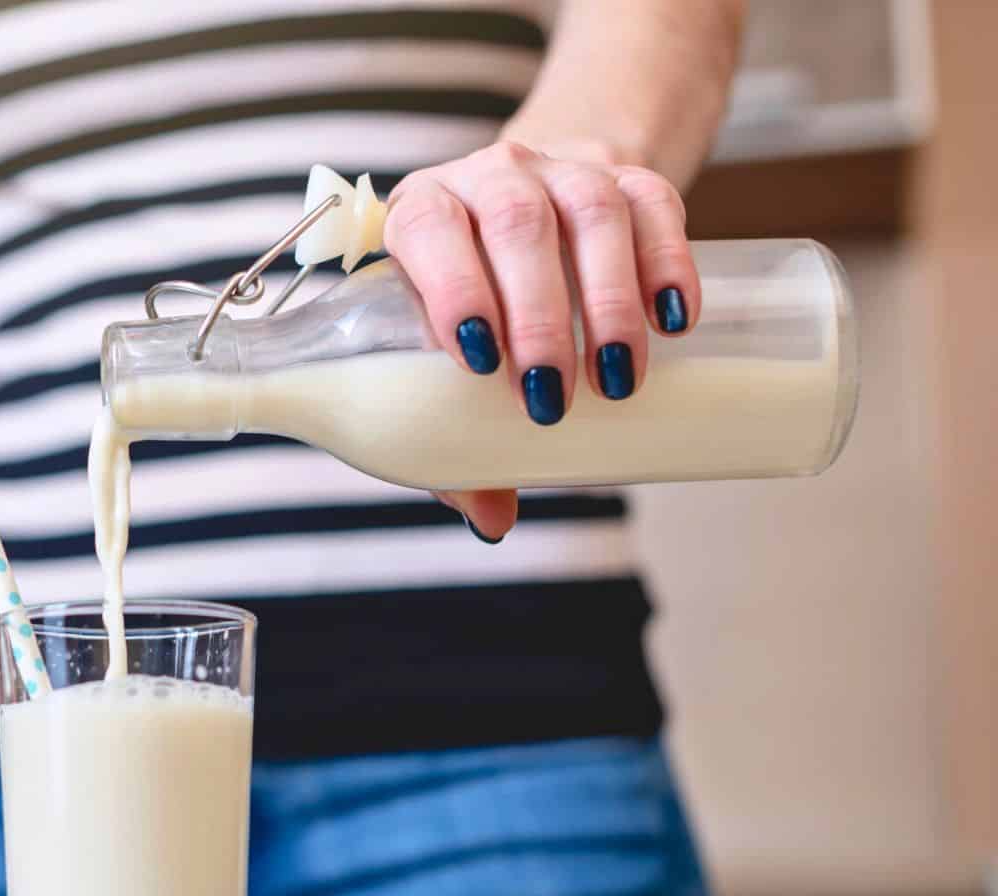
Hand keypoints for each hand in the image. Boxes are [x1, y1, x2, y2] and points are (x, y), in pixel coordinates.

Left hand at [382, 140, 699, 540]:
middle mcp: (490, 178)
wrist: (540, 215)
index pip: (429, 229)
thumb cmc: (476, 303)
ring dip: (607, 299)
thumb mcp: (450, 355)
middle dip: (536, 314)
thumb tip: (491, 521)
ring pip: (591, 212)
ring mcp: (565, 171)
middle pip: (516, 224)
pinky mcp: (631, 177)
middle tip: (550, 396)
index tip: (477, 358)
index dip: (452, 287)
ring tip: (617, 376)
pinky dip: (669, 264)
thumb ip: (457, 433)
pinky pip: (656, 205)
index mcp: (423, 213)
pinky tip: (675, 321)